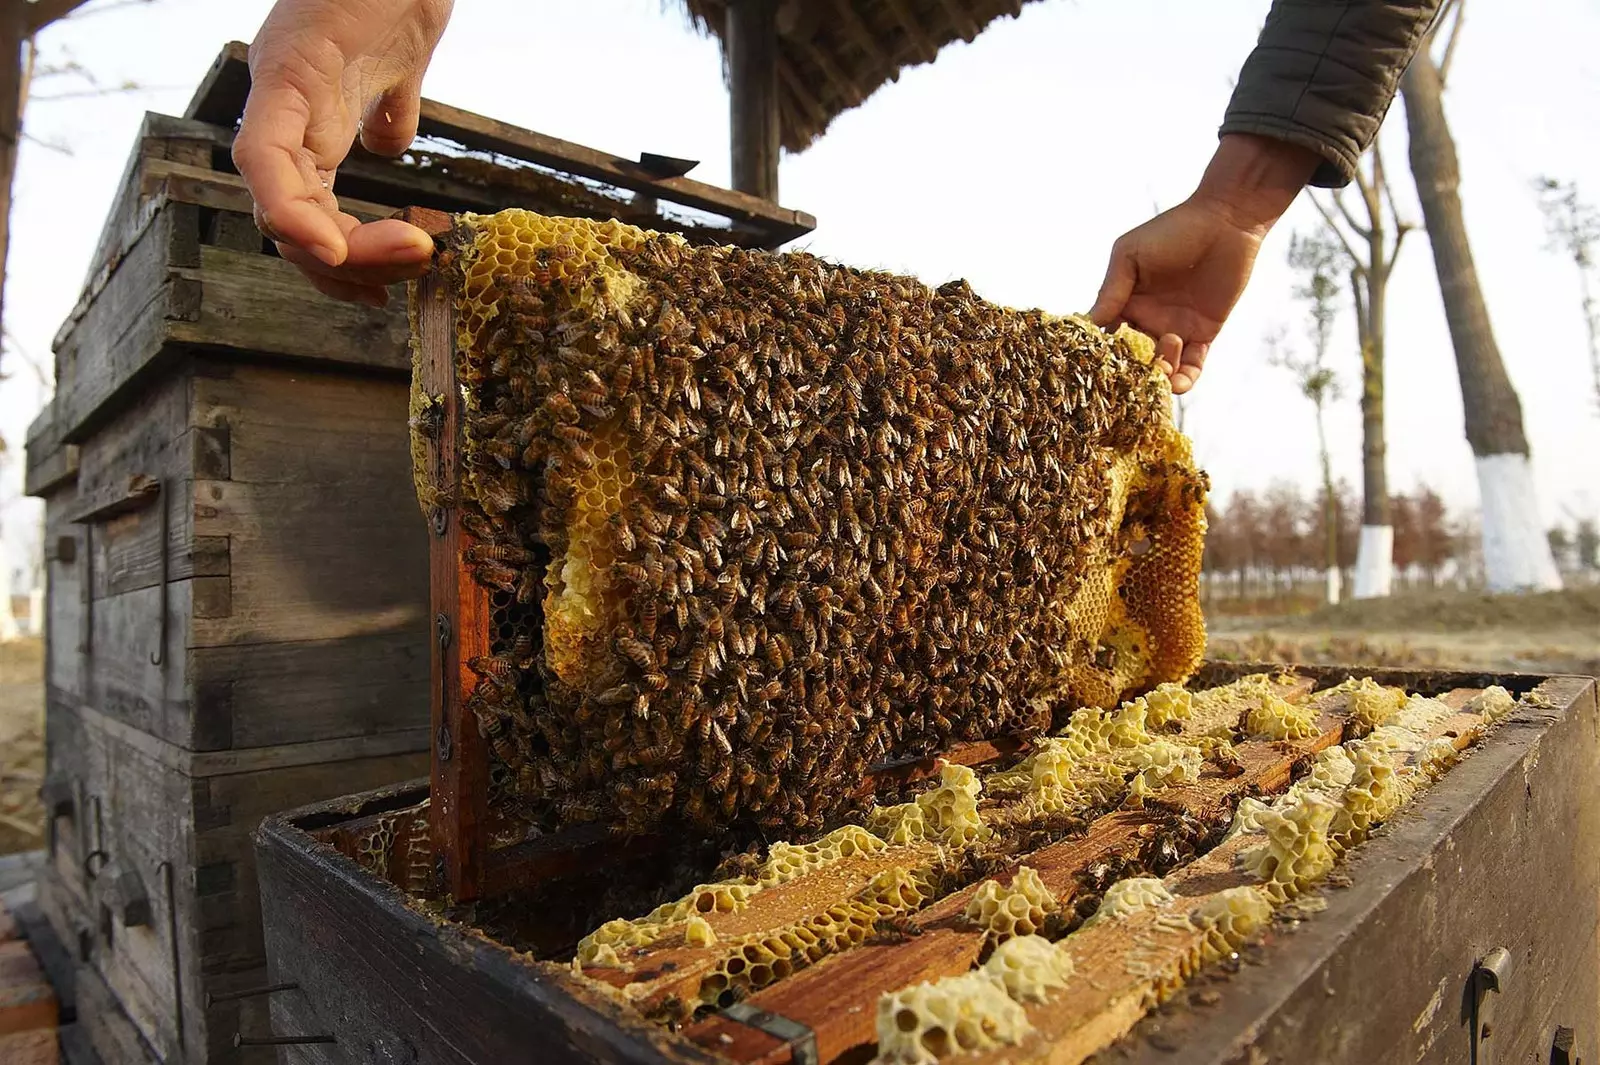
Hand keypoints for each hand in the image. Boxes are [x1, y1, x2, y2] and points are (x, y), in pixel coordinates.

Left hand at [233, 0, 455, 305]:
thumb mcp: (402, 71)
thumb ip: (389, 110)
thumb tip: (389, 146)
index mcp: (306, 122)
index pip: (304, 214)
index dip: (338, 264)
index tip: (385, 291)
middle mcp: (281, 116)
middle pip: (287, 225)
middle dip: (346, 267)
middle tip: (412, 269)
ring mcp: (276, 96)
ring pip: (274, 205)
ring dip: (337, 250)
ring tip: (410, 253)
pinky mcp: (283, 73)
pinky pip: (263, 156)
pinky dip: (289, 209)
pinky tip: (331, 243)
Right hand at [1089, 134, 1318, 393]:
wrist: (1226, 221)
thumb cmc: (1172, 230)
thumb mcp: (1130, 255)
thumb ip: (1111, 289)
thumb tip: (1090, 324)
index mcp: (1125, 302)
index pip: (1105, 336)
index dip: (1099, 353)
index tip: (1091, 365)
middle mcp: (1146, 320)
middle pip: (1131, 360)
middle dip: (1128, 373)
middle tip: (1129, 376)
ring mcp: (1175, 330)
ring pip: (1160, 369)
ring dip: (1157, 377)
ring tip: (1161, 362)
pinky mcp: (1204, 335)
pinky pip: (1192, 367)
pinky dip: (1184, 381)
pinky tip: (1177, 381)